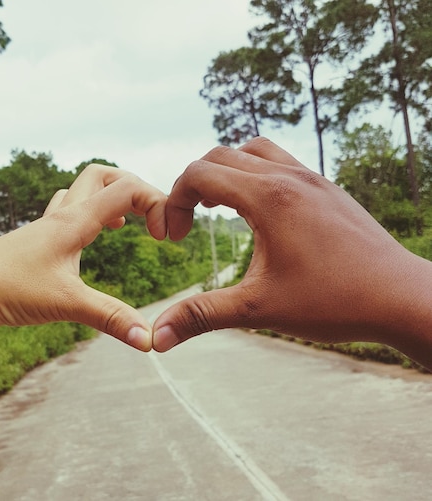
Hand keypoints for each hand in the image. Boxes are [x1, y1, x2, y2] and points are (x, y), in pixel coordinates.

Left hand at [0, 165, 166, 350]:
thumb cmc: (4, 291)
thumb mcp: (66, 305)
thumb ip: (111, 319)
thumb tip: (150, 340)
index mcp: (74, 222)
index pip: (127, 189)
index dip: (157, 205)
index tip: (166, 239)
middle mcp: (61, 216)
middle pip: (102, 175)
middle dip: (134, 188)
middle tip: (151, 220)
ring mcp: (45, 227)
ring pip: (81, 190)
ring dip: (108, 198)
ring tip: (126, 225)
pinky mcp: (33, 242)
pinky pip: (65, 212)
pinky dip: (86, 215)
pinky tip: (88, 241)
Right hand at [153, 137, 431, 361]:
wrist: (404, 298)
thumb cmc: (334, 302)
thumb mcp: (258, 310)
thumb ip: (201, 315)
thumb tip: (155, 339)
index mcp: (267, 197)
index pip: (199, 173)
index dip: (174, 201)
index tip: (176, 238)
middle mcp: (288, 176)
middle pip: (220, 154)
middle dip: (193, 184)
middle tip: (190, 224)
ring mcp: (311, 178)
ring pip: (253, 149)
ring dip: (225, 171)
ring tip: (218, 208)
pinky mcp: (326, 188)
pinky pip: (280, 161)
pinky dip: (255, 174)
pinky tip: (258, 212)